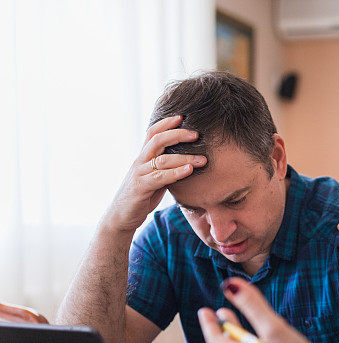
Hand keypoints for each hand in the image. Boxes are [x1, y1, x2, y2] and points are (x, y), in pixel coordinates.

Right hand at [105, 115, 206, 231]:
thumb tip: (188, 162)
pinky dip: (176, 173)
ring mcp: (139, 174)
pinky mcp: (141, 187)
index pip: (152, 133)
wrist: (121, 216)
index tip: (182, 117)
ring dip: (184, 158)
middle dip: (177, 134)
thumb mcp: (156, 178)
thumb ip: (167, 168)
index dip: (166, 123)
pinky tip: (189, 171)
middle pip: (157, 140)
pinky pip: (160, 177)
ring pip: (162, 159)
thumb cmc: (142, 196)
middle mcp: (140, 162)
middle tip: (196, 134)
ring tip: (202, 159)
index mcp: (143, 157)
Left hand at [197, 278, 321, 342]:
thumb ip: (252, 306)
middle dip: (224, 327)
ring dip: (239, 334)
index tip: (204, 311)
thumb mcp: (271, 328)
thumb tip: (232, 286)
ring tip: (238, 323)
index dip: (208, 325)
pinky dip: (253, 342)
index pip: (216, 340)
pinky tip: (265, 338)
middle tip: (220, 312)